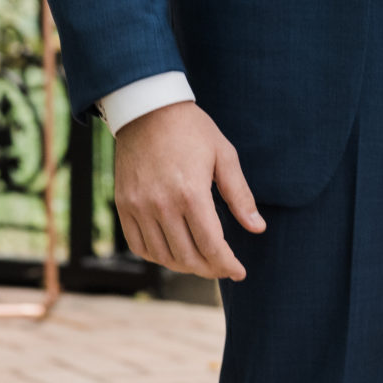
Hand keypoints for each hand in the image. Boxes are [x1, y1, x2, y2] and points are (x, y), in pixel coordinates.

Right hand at [111, 100, 263, 280]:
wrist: (148, 110)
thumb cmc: (192, 130)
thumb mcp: (224, 155)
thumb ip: (240, 195)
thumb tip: (258, 228)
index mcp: (191, 193)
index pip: (211, 246)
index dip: (227, 264)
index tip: (239, 272)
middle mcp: (162, 204)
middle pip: (187, 256)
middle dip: (210, 268)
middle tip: (223, 267)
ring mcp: (139, 207)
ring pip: (163, 256)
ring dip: (184, 266)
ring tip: (201, 261)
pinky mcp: (124, 205)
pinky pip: (139, 245)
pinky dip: (157, 256)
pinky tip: (173, 251)